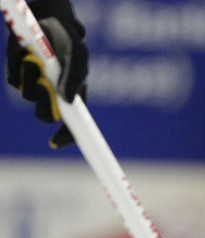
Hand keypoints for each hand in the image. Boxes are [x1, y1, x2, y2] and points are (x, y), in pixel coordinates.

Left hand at [5, 0, 88, 147]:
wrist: (45, 15)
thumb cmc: (66, 36)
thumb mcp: (78, 55)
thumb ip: (76, 77)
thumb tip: (67, 101)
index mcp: (73, 96)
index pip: (72, 125)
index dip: (65, 137)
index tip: (54, 142)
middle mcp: (53, 94)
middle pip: (44, 115)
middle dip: (42, 104)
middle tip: (43, 86)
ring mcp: (33, 84)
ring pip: (27, 96)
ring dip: (29, 78)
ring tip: (34, 58)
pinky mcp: (16, 73)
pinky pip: (13, 80)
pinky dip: (17, 66)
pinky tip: (23, 51)